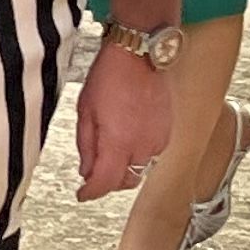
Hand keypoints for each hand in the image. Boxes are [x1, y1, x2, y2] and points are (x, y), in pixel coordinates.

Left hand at [74, 43, 170, 200]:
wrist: (140, 54)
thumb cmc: (110, 76)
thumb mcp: (85, 111)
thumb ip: (86, 146)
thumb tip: (87, 171)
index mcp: (118, 142)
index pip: (105, 183)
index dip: (90, 193)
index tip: (82, 194)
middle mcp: (142, 146)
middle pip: (124, 182)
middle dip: (107, 181)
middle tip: (92, 172)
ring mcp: (158, 140)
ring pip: (138, 170)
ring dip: (123, 167)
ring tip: (110, 147)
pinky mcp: (167, 132)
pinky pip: (150, 154)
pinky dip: (137, 153)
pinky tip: (126, 136)